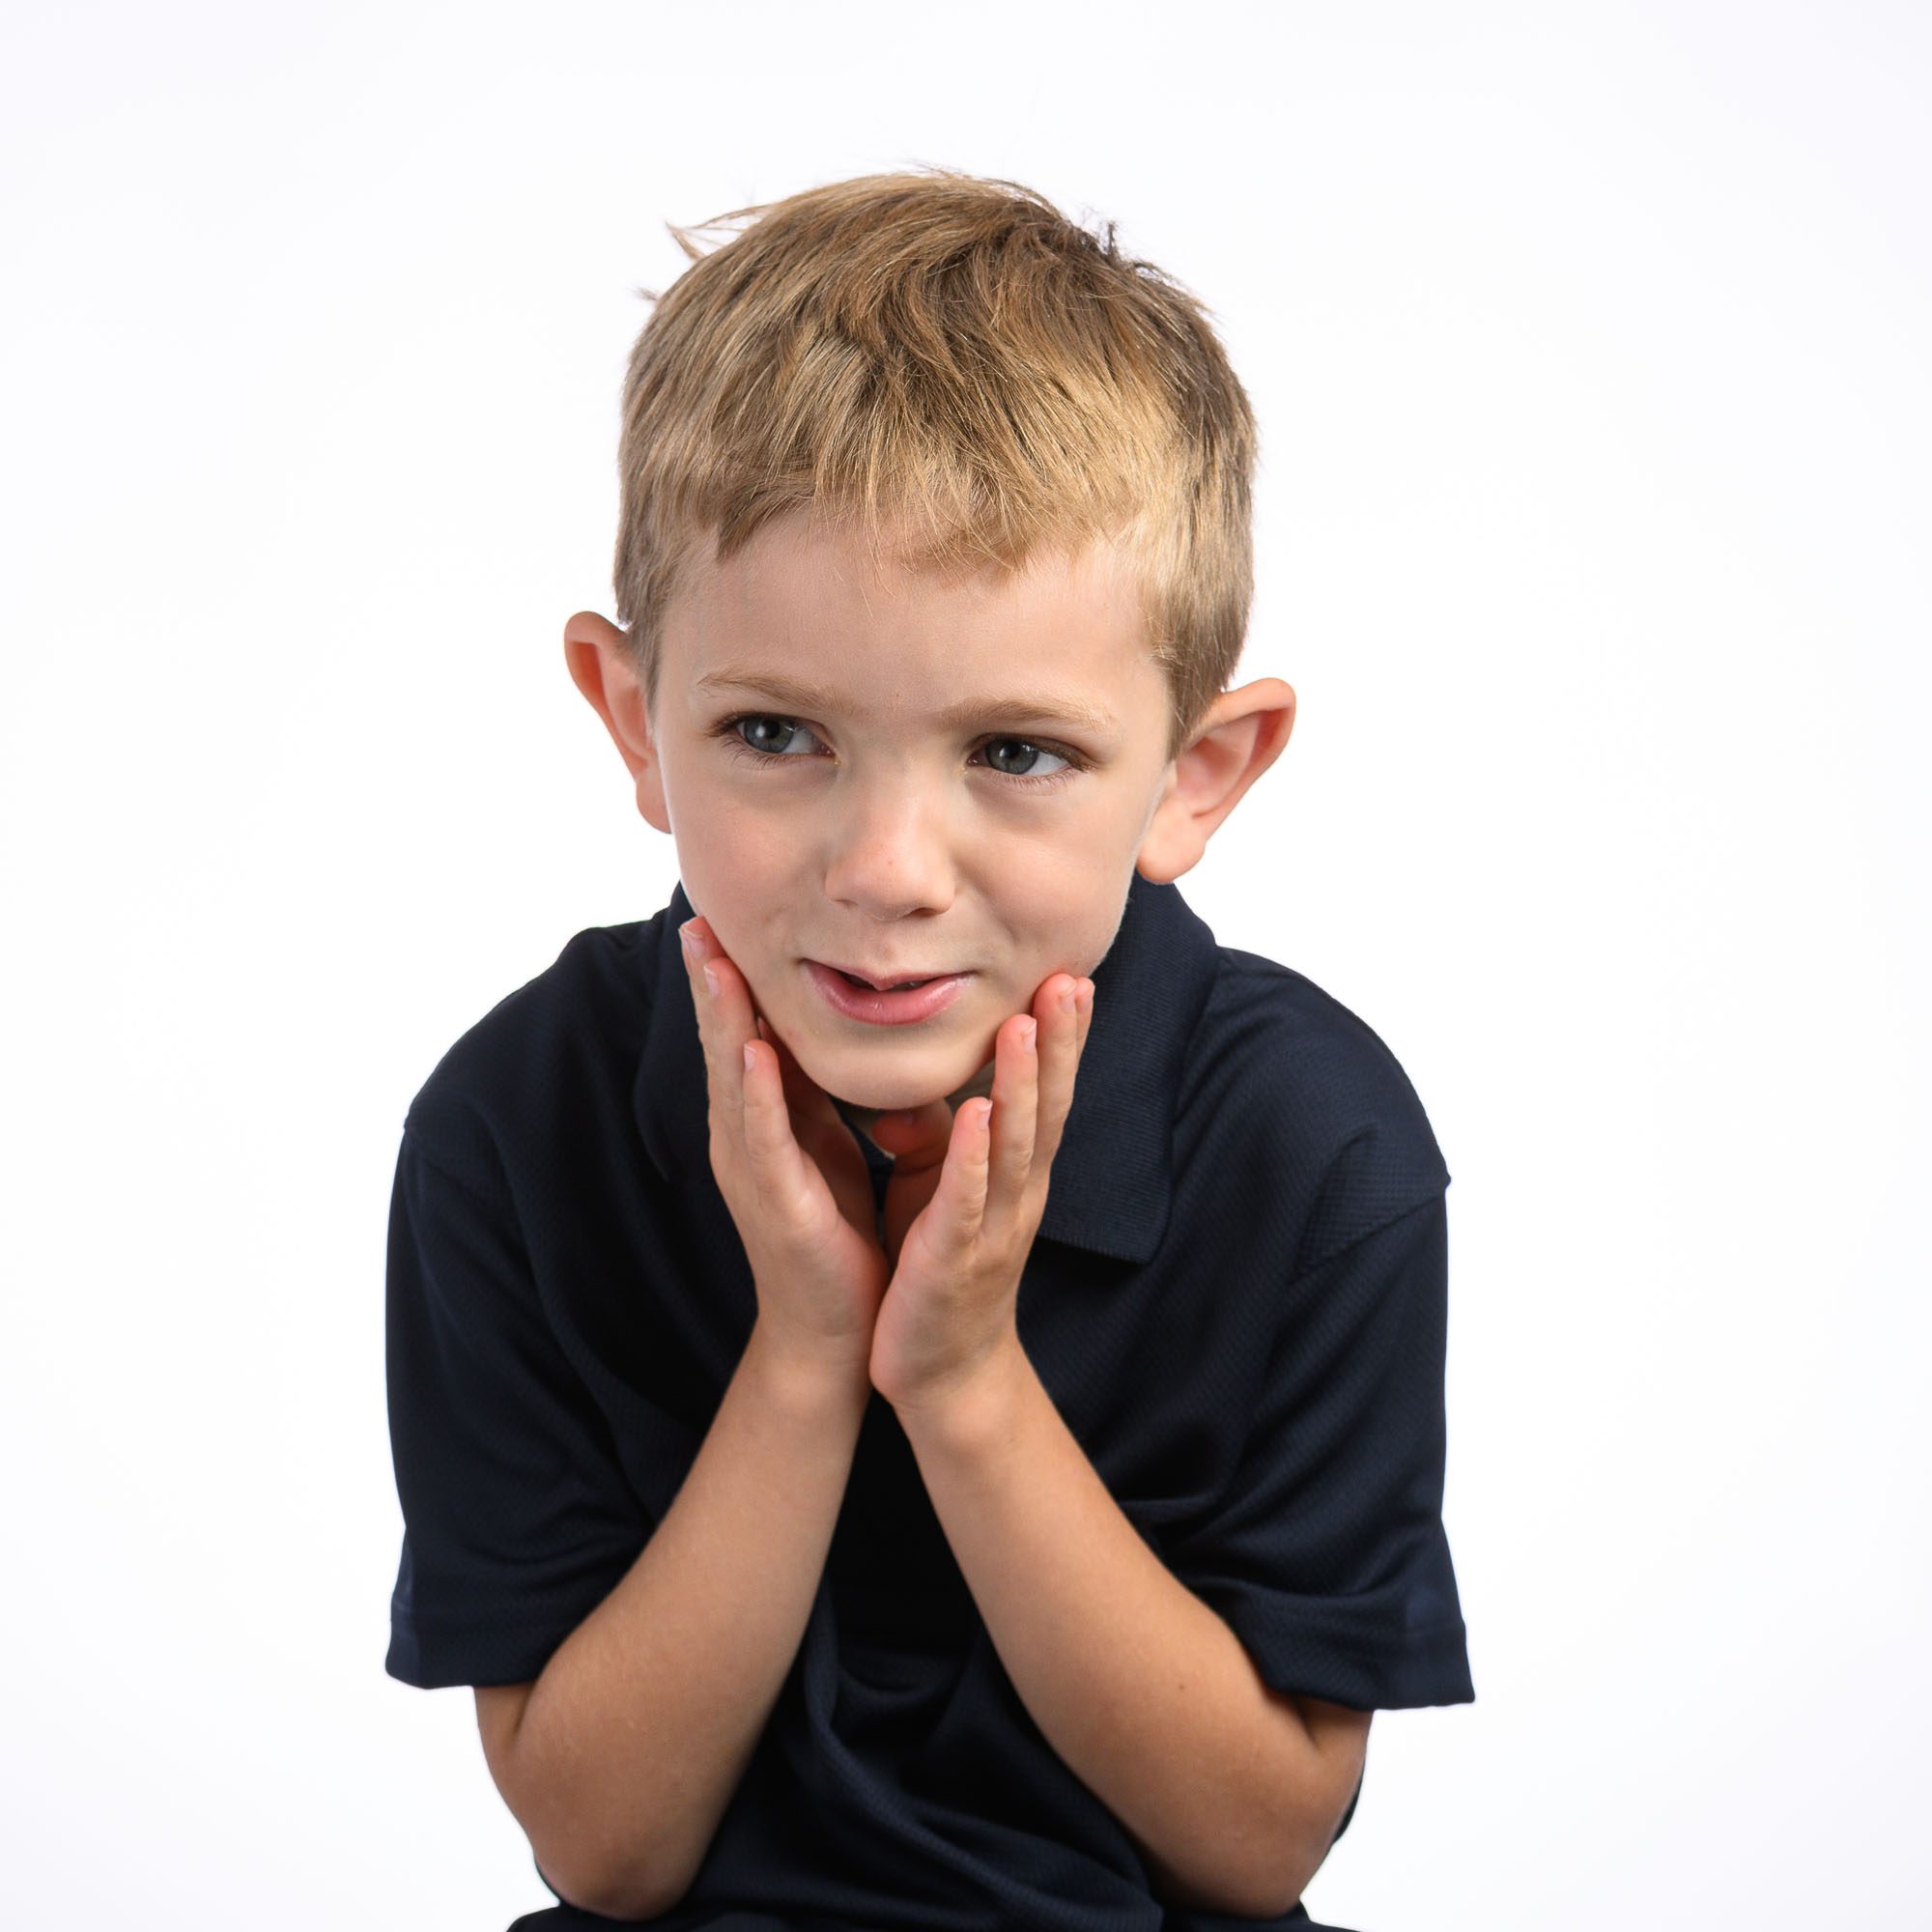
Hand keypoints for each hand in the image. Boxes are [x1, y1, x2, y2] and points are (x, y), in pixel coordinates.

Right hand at [679, 916, 888, 1382]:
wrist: (838, 1332)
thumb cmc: (837, 1236)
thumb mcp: (832, 1145)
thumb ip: (826, 1091)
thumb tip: (842, 1031)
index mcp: (762, 1122)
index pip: (740, 1034)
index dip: (731, 977)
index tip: (724, 915)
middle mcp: (744, 1139)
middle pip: (722, 1043)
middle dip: (711, 980)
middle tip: (701, 915)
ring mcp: (753, 1171)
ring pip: (731, 1079)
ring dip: (721, 1019)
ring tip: (714, 960)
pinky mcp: (777, 1205)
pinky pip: (764, 1139)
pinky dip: (755, 1092)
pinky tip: (751, 1049)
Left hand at [865, 970, 1094, 1415]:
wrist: (941, 1375)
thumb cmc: (939, 1270)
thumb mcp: (947, 1188)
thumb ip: (951, 1132)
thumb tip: (946, 1076)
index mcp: (1016, 1175)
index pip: (1047, 1093)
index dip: (1062, 1037)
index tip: (1070, 973)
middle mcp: (1018, 1194)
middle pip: (1048, 1108)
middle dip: (1059, 1044)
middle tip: (1068, 978)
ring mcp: (992, 1228)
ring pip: (1015, 1146)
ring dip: (1023, 1085)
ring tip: (1025, 1025)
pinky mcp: (953, 1260)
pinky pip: (966, 1201)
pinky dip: (975, 1156)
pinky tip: (978, 1115)